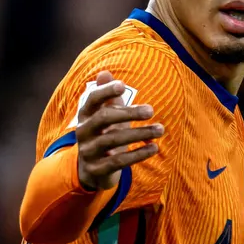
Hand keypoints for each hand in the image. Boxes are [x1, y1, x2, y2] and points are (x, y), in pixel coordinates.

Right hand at [76, 71, 163, 191]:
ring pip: (113, 140)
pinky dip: (138, 154)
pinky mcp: (97, 169)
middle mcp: (83, 132)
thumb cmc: (103, 135)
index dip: (105, 91)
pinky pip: (118, 161)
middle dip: (128, 113)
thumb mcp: (105, 115)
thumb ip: (107, 96)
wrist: (91, 171)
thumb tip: (105, 72)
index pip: (92, 99)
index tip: (123, 85)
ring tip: (160, 129)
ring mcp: (88, 151)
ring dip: (139, 133)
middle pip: (104, 118)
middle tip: (151, 110)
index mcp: (85, 115)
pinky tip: (154, 147)